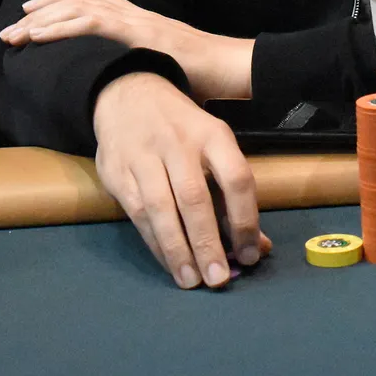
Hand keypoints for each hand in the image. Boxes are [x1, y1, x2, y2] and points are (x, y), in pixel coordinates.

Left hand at [0, 0, 253, 101]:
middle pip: (80, 0)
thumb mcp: (165, 71)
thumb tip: (124, 93)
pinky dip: (62, 27)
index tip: (34, 12)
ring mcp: (137, 21)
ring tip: (16, 34)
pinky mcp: (140, 33)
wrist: (232, 68)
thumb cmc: (205, 77)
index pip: (94, 0)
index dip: (61, 3)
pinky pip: (94, 23)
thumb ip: (143, 74)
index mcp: (140, 21)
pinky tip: (39, 36)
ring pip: (80, 8)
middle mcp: (135, 14)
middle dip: (42, 12)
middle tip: (13, 27)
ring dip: (43, 20)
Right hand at [93, 72, 271, 288]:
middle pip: (195, 197)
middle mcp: (178, 143)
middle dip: (208, 242)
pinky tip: (169, 262)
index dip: (246, 219)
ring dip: (177, 249)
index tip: (251, 253)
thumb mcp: (214, 146)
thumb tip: (258, 247)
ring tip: (191, 280)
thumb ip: (234, 196)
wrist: (128, 95)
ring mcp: (144, 156)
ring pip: (161, 208)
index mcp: (213, 134)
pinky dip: (155, 243)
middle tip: (219, 279)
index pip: (236, 177)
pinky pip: (137, 214)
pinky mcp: (117, 171)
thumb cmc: (183, 130)